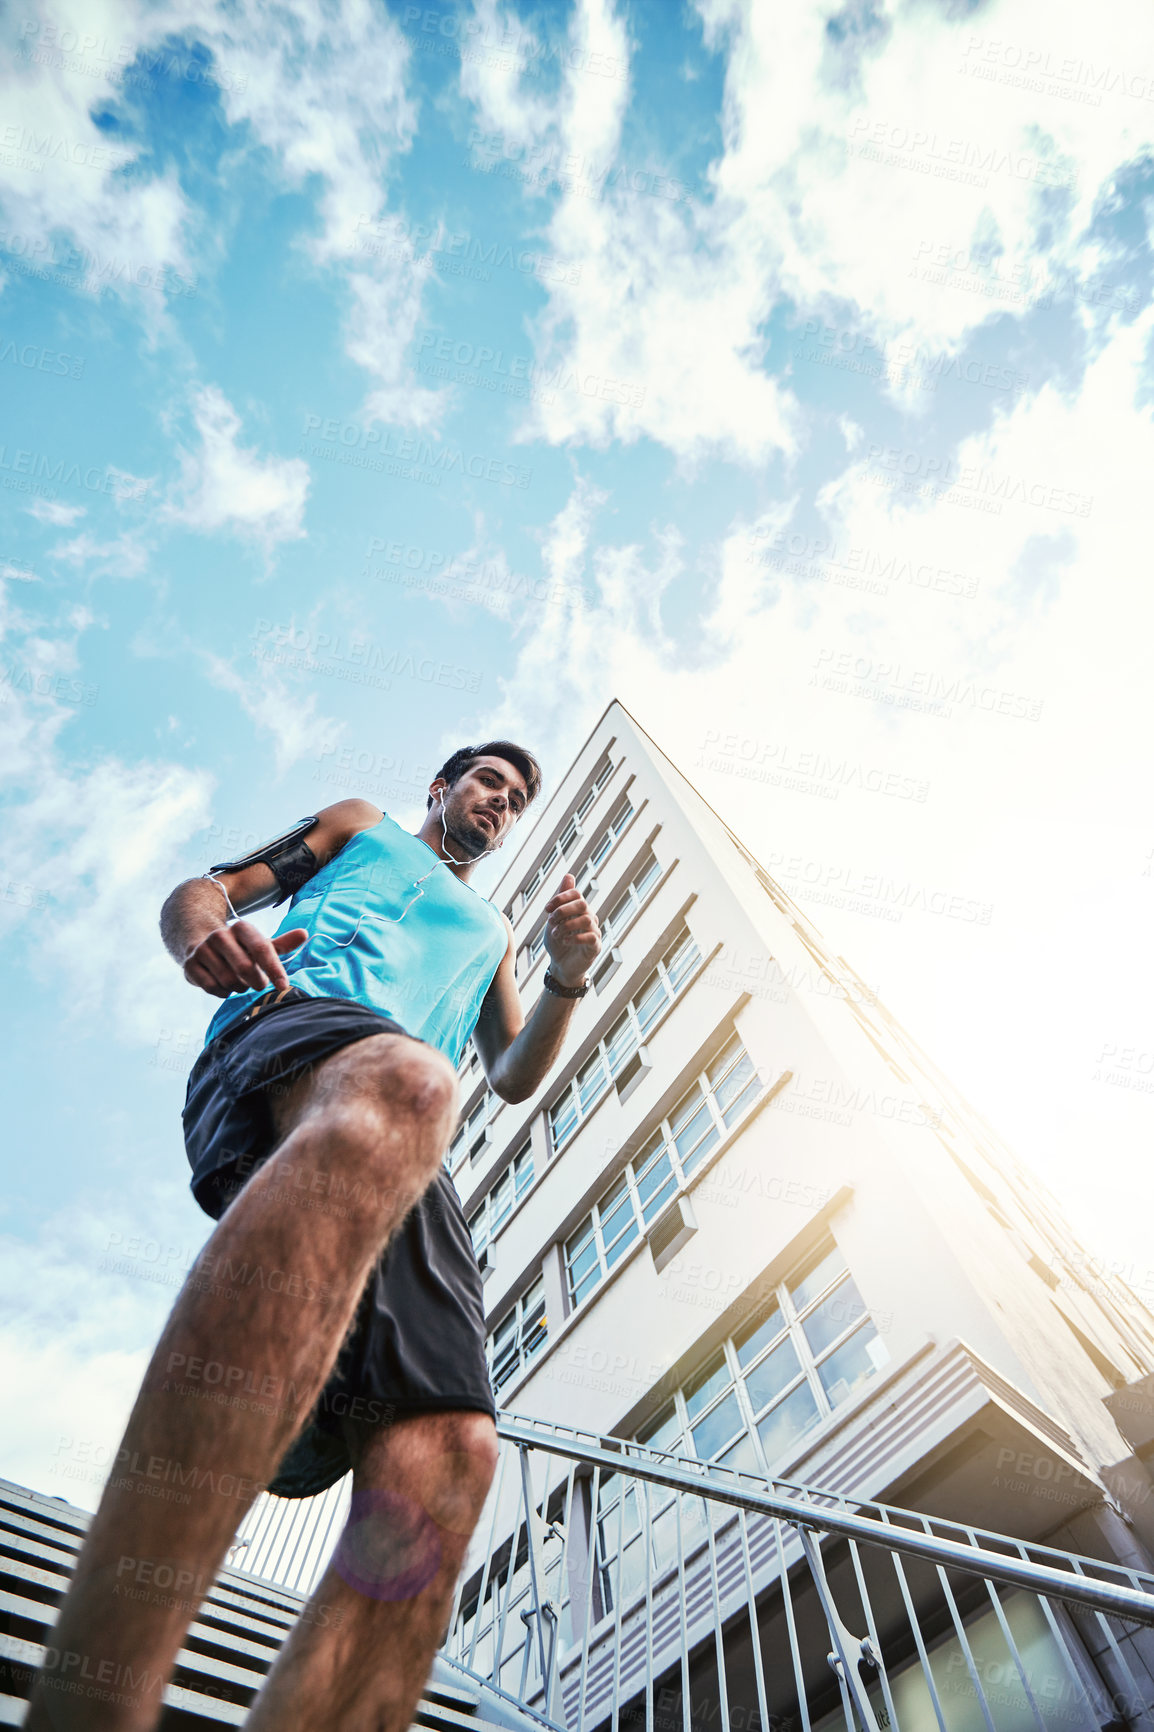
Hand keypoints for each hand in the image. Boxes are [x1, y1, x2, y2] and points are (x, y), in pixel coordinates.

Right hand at [183, 922, 307, 998]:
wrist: (202, 944)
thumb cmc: (240, 949)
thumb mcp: (261, 944)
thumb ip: (282, 943)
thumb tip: (304, 934)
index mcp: (242, 928)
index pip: (262, 948)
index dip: (274, 969)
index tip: (283, 986)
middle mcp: (220, 935)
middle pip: (245, 967)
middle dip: (256, 981)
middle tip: (258, 983)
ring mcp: (203, 949)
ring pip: (228, 980)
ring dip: (239, 987)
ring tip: (240, 981)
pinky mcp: (190, 964)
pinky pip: (213, 987)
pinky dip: (223, 992)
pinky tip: (225, 985)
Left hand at [543, 874, 600, 986]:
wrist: (561, 966)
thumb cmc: (558, 942)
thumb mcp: (554, 920)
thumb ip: (561, 900)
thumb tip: (569, 875)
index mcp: (579, 909)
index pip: (575, 893)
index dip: (560, 898)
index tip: (546, 909)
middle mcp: (589, 917)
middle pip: (582, 903)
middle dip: (563, 910)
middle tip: (550, 920)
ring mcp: (594, 931)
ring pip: (586, 919)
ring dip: (567, 925)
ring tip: (556, 934)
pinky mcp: (596, 946)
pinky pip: (591, 937)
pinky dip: (575, 938)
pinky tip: (564, 941)